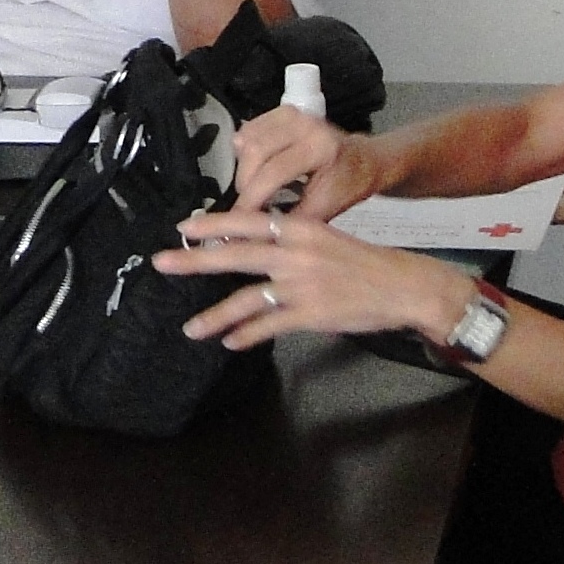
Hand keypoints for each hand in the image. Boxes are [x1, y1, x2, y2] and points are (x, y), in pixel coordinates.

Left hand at [153, 208, 473, 349]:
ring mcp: (301, 285)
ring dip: (214, 316)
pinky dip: (246, 334)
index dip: (212, 223)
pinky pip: (268, 326)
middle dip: (194, 260)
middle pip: (234, 255)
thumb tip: (252, 246)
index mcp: (299, 228)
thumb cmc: (363, 263)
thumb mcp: (325, 238)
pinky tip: (229, 341)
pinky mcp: (310, 313)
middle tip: (162, 263)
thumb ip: (290, 241)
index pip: (247, 221)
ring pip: (246, 299)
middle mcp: (295, 252)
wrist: (402, 285)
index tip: (182, 227)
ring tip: (191, 329)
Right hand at [229, 106, 382, 216]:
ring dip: (243, 168)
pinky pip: (248, 130)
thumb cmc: (348, 184)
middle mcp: (305, 125)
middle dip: (245, 184)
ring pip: (246, 140)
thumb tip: (256, 233)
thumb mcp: (325, 210)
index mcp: (320, 148)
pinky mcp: (282, 112)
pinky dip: (244, 153)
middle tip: (247, 204)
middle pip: (254, 151)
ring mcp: (292, 115)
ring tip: (254, 187)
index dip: (252, 198)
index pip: (273, 172)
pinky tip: (256, 168)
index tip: (240, 218)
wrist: (363, 161)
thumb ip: (290, 221)